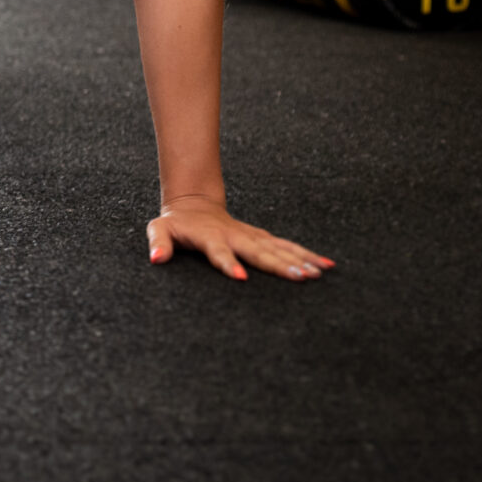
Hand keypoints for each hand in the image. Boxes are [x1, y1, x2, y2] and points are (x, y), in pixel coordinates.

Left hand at [146, 198, 333, 281]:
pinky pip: (286, 246)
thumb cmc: (176, 223)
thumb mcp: (159, 229)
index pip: (218, 252)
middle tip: (300, 278)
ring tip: (318, 273)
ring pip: (278, 248)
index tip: (240, 277)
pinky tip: (325, 265)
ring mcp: (250, 236)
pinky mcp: (261, 237)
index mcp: (209, 237)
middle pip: (258, 252)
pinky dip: (305, 254)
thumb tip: (155, 258)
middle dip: (279, 265)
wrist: (194, 204)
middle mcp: (234, 236)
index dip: (227, 263)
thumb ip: (159, 242)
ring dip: (298, 260)